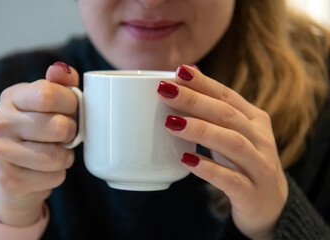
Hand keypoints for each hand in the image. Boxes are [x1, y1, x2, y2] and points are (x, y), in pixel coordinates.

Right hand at [0, 62, 78, 225]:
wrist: (16, 170)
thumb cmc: (40, 130)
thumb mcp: (48, 103)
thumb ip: (60, 84)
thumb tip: (63, 70)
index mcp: (12, 97)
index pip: (48, 94)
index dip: (71, 104)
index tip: (71, 109)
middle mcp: (0, 122)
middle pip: (58, 127)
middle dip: (71, 132)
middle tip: (65, 135)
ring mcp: (0, 151)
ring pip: (56, 156)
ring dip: (66, 156)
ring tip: (59, 151)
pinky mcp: (9, 179)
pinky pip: (54, 177)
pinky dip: (59, 174)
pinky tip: (48, 169)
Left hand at [158, 65, 287, 238]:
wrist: (270, 204)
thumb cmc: (243, 161)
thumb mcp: (234, 132)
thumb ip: (216, 109)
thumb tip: (187, 74)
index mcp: (255, 119)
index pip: (227, 95)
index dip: (203, 83)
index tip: (178, 72)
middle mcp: (261, 139)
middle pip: (227, 115)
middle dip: (194, 101)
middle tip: (165, 91)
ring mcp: (260, 166)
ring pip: (232, 142)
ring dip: (201, 130)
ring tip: (171, 123)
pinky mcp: (252, 192)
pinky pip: (230, 179)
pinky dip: (208, 169)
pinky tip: (187, 160)